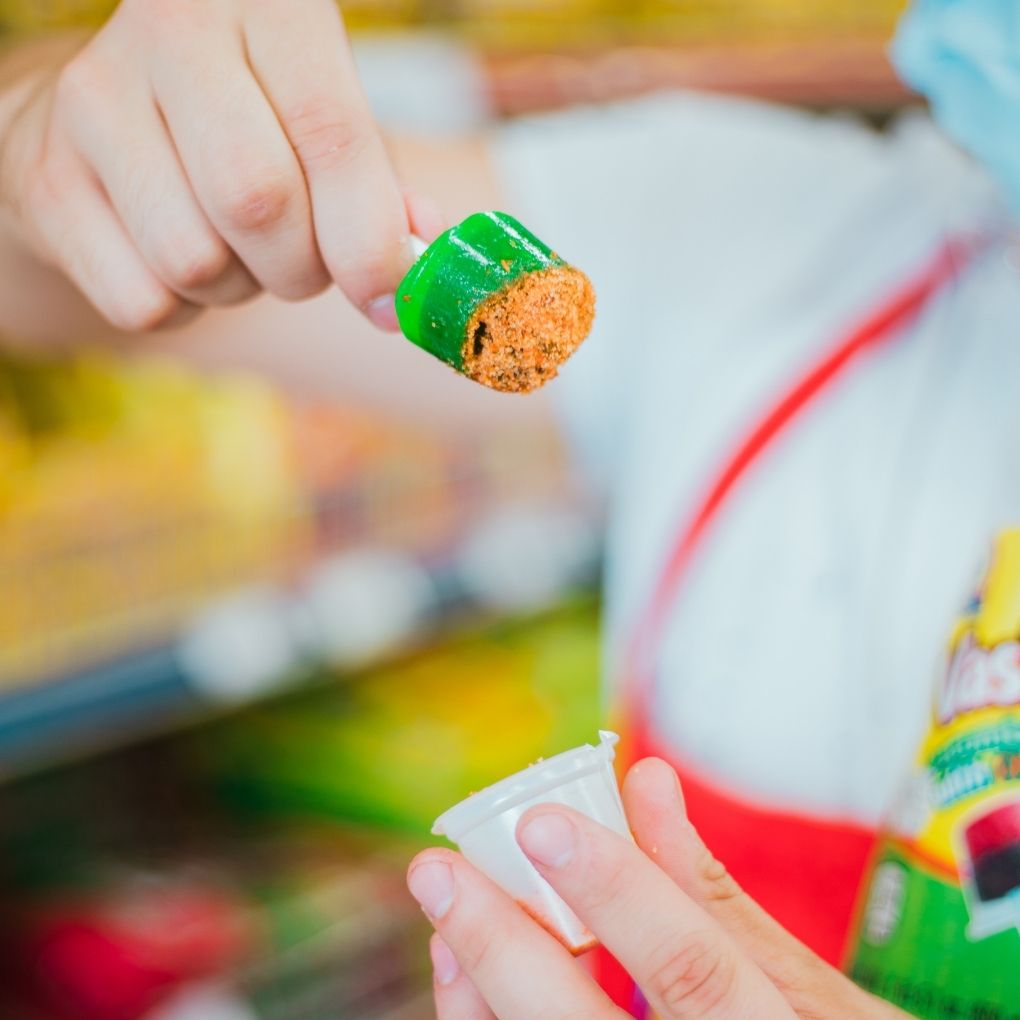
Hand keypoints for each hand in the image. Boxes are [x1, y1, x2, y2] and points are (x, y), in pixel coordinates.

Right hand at [0, 0, 432, 332]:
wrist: (103, 125)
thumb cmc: (246, 128)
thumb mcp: (322, 129)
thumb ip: (379, 190)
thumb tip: (417, 265)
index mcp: (264, 4)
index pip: (330, 132)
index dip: (368, 237)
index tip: (386, 296)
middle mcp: (169, 32)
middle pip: (257, 201)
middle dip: (301, 268)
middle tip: (302, 264)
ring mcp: (94, 101)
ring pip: (197, 260)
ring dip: (236, 288)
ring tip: (231, 248)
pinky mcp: (48, 180)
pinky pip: (144, 302)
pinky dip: (179, 309)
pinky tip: (175, 260)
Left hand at [407, 758, 911, 1018]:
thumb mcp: (803, 984)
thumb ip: (713, 890)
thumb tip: (647, 777)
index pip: (691, 964)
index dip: (619, 891)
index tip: (542, 822)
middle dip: (505, 949)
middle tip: (438, 872)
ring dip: (482, 993)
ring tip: (443, 921)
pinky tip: (467, 978)